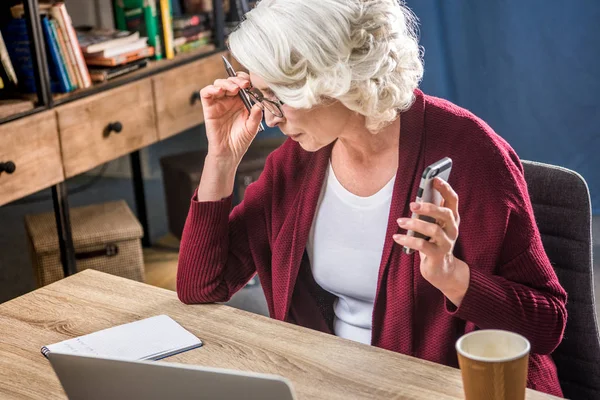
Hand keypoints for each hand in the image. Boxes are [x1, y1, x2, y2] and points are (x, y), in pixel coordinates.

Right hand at [200, 72, 263, 165]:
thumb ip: (256, 116)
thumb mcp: (252, 127)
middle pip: (230, 81)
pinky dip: (211, 88)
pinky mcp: (209, 107)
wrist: (229, 152)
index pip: (242, 85)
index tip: (250, 83)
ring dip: (226, 83)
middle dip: (237, 80)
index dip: (245, 80)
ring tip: (233, 89)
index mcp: (241, 102)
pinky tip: (219, 90)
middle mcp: (230, 100)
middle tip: (243, 85)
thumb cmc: (241, 140)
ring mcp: (219, 103)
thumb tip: (259, 104)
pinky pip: (206, 93)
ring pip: (218, 84)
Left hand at [393, 178, 469, 305]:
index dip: (445, 188)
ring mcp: (447, 243)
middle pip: (445, 214)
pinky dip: (408, 240)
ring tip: (400, 221)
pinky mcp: (438, 255)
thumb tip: (416, 200)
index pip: (453, 200)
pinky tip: (397, 237)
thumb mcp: (433, 226)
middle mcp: (452, 229)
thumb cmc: (433, 242)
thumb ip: (429, 213)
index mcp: (452, 219)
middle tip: (412, 204)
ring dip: (415, 224)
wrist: (441, 270)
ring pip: (433, 230)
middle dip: (429, 207)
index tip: (435, 178)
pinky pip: (423, 245)